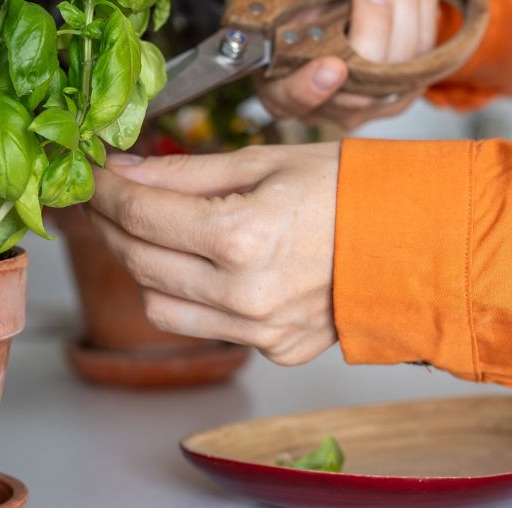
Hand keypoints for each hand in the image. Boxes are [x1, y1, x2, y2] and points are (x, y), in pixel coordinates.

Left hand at [88, 142, 339, 365]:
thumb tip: (123, 171)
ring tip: (149, 230)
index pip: (140, 213)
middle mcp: (245, 293)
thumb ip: (184, 172)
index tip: (90, 173)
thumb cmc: (350, 188)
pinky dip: (189, 297)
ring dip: (141, 266)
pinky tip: (199, 264)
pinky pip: (205, 328)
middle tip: (106, 197)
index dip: (104, 190)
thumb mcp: (262, 161)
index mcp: (242, 236)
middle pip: (138, 262)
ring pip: (159, 306)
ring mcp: (260, 330)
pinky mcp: (275, 351)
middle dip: (111, 225)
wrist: (421, 238)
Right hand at [218, 0, 439, 129]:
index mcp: (278, 74)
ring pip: (398, 65)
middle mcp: (325, 97)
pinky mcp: (407, 81)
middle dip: (373, 23)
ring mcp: (369, 95)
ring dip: (403, 4)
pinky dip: (423, 2)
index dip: (309, 89)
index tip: (332, 66)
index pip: (290, 98)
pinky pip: (427, 51)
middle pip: (356, 82)